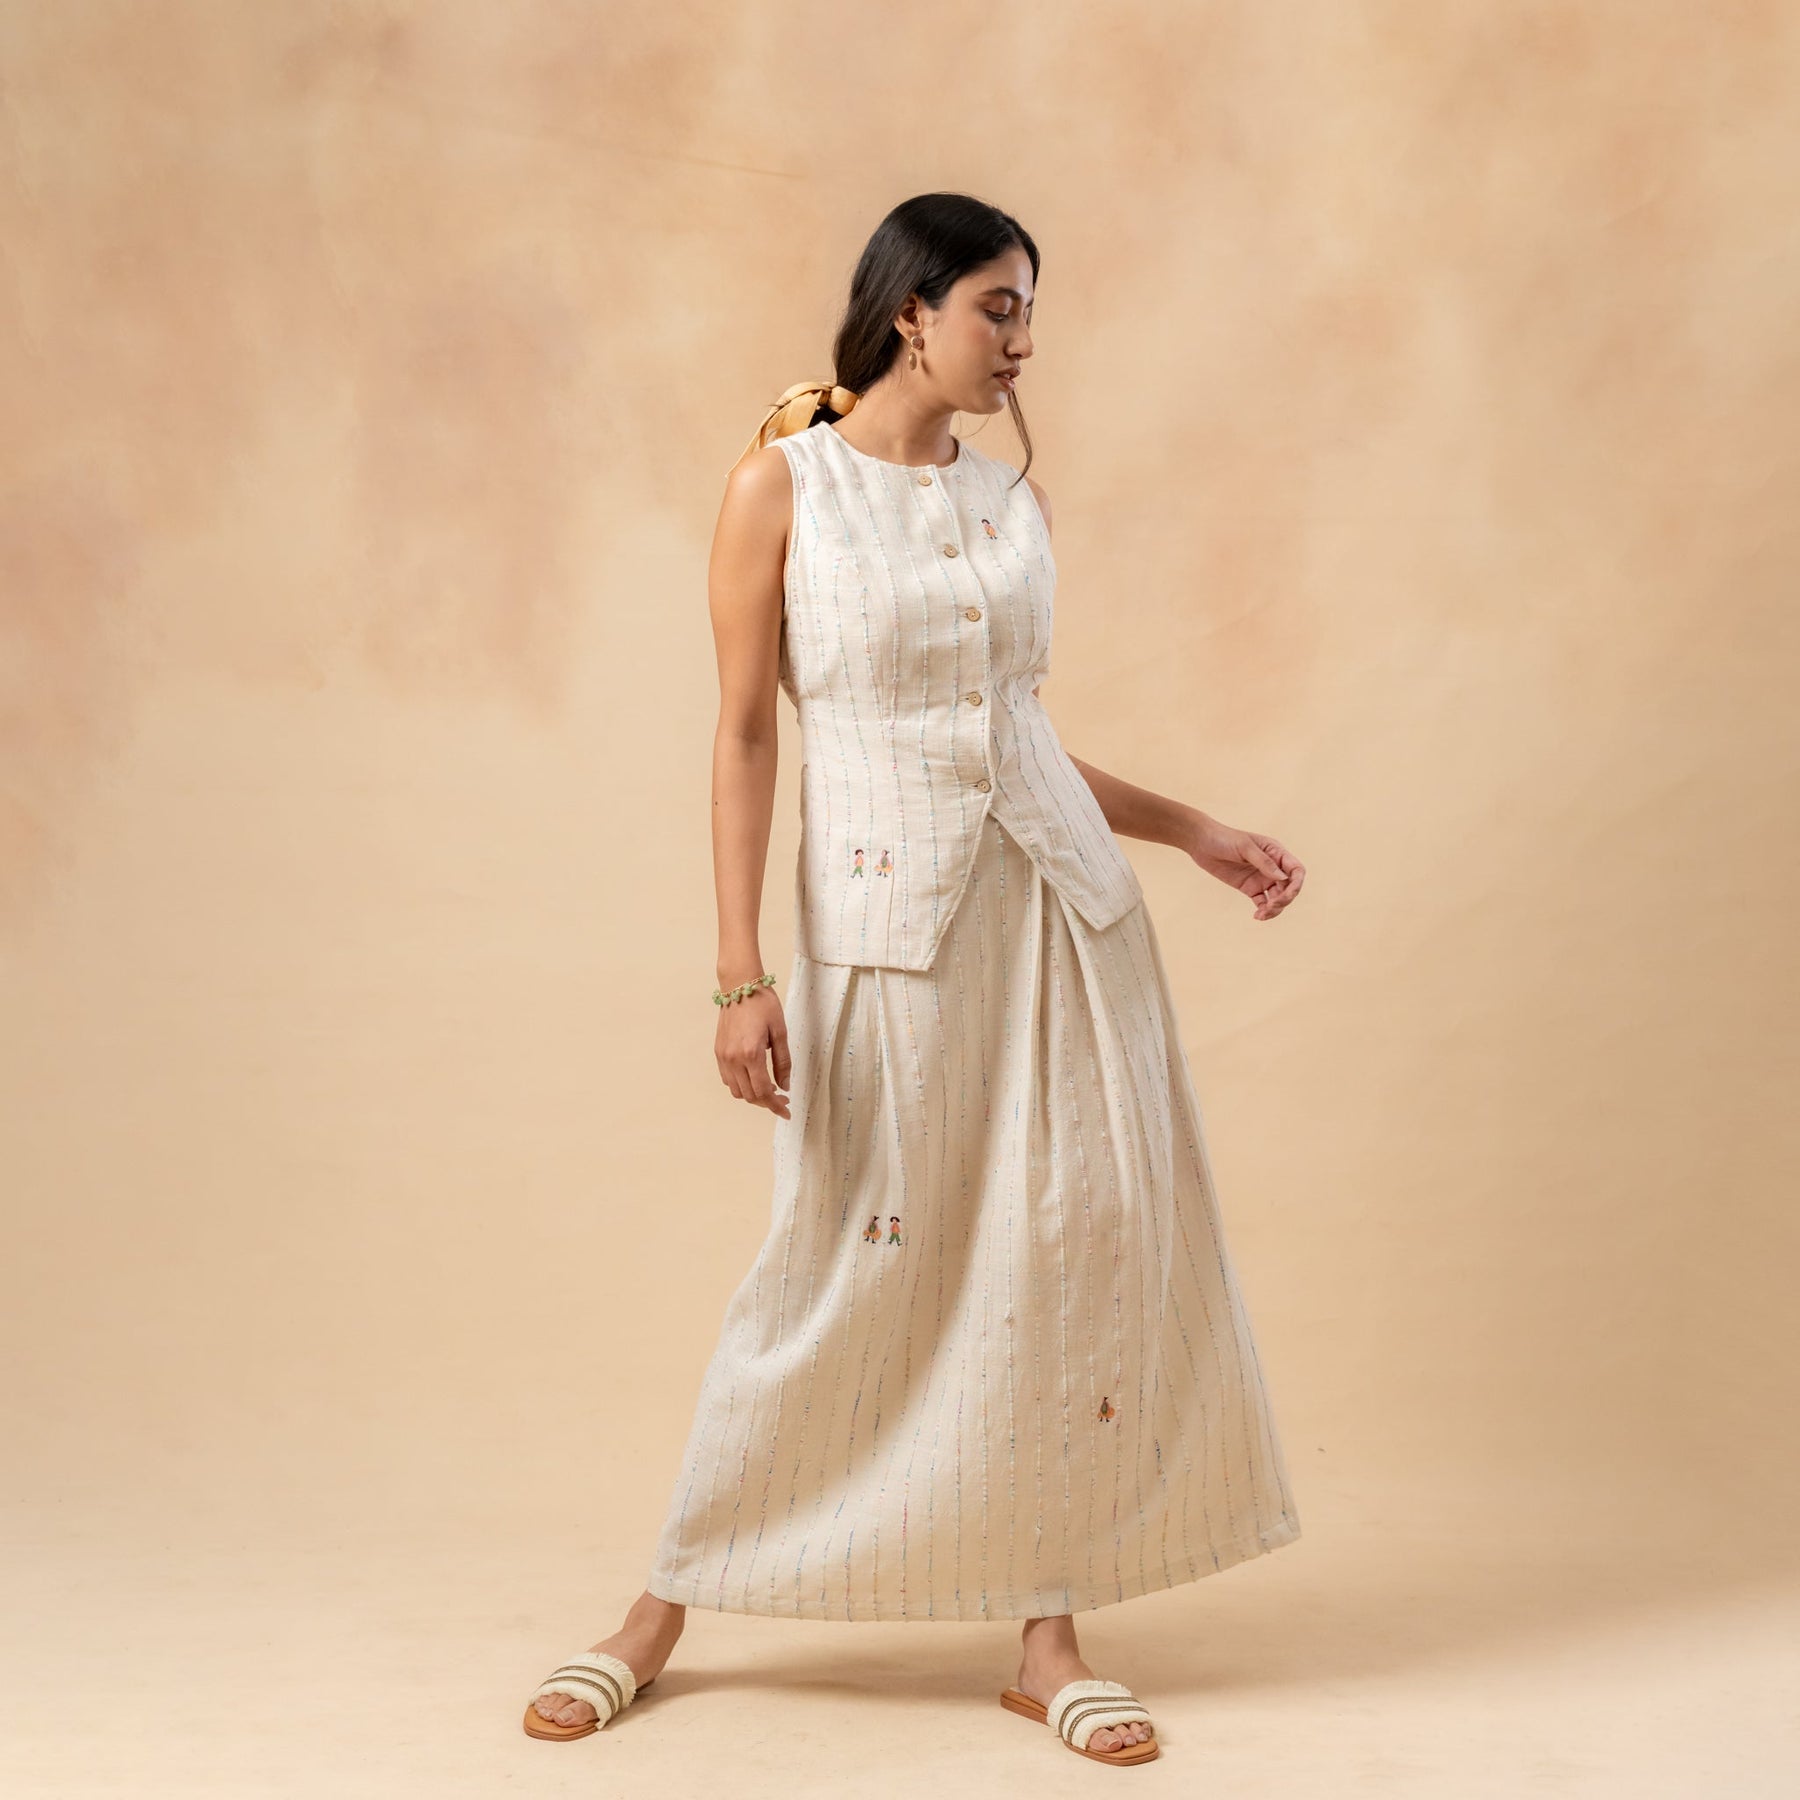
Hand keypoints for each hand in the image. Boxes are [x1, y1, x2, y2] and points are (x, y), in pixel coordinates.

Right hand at [715, 985, 791, 1117]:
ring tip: (769, 1090)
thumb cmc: (763, 1005)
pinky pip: (727, 1079)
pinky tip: (753, 1078)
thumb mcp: (780, 1032)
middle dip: (767, 1103)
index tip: (786, 1112)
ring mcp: (723, 1056)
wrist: (740, 986)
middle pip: (749, 1095)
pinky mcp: (718, 1052)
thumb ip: (783, 1062)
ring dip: (753, 1095)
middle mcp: (733, 1059)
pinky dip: (741, 1085)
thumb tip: (784, 1087)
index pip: (763, 1092)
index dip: (776, 1106)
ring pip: (737, 1091)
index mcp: (751, 1054)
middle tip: (783, 1099)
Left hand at [1183, 812, 1304, 920]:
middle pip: (1289, 888)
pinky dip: (1263, 911)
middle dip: (1284, 899)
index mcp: (1276, 852)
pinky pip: (1262, 903)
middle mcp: (1272, 867)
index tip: (1287, 894)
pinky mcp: (1250, 888)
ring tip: (1262, 914)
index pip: (1296, 870)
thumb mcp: (1245, 847)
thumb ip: (1264, 862)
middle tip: (1271, 906)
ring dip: (1275, 909)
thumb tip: (1284, 878)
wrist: (1201, 843)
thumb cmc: (1224, 838)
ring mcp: (1262, 878)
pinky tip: (1257, 916)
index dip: (1297, 884)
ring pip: (1277, 898)